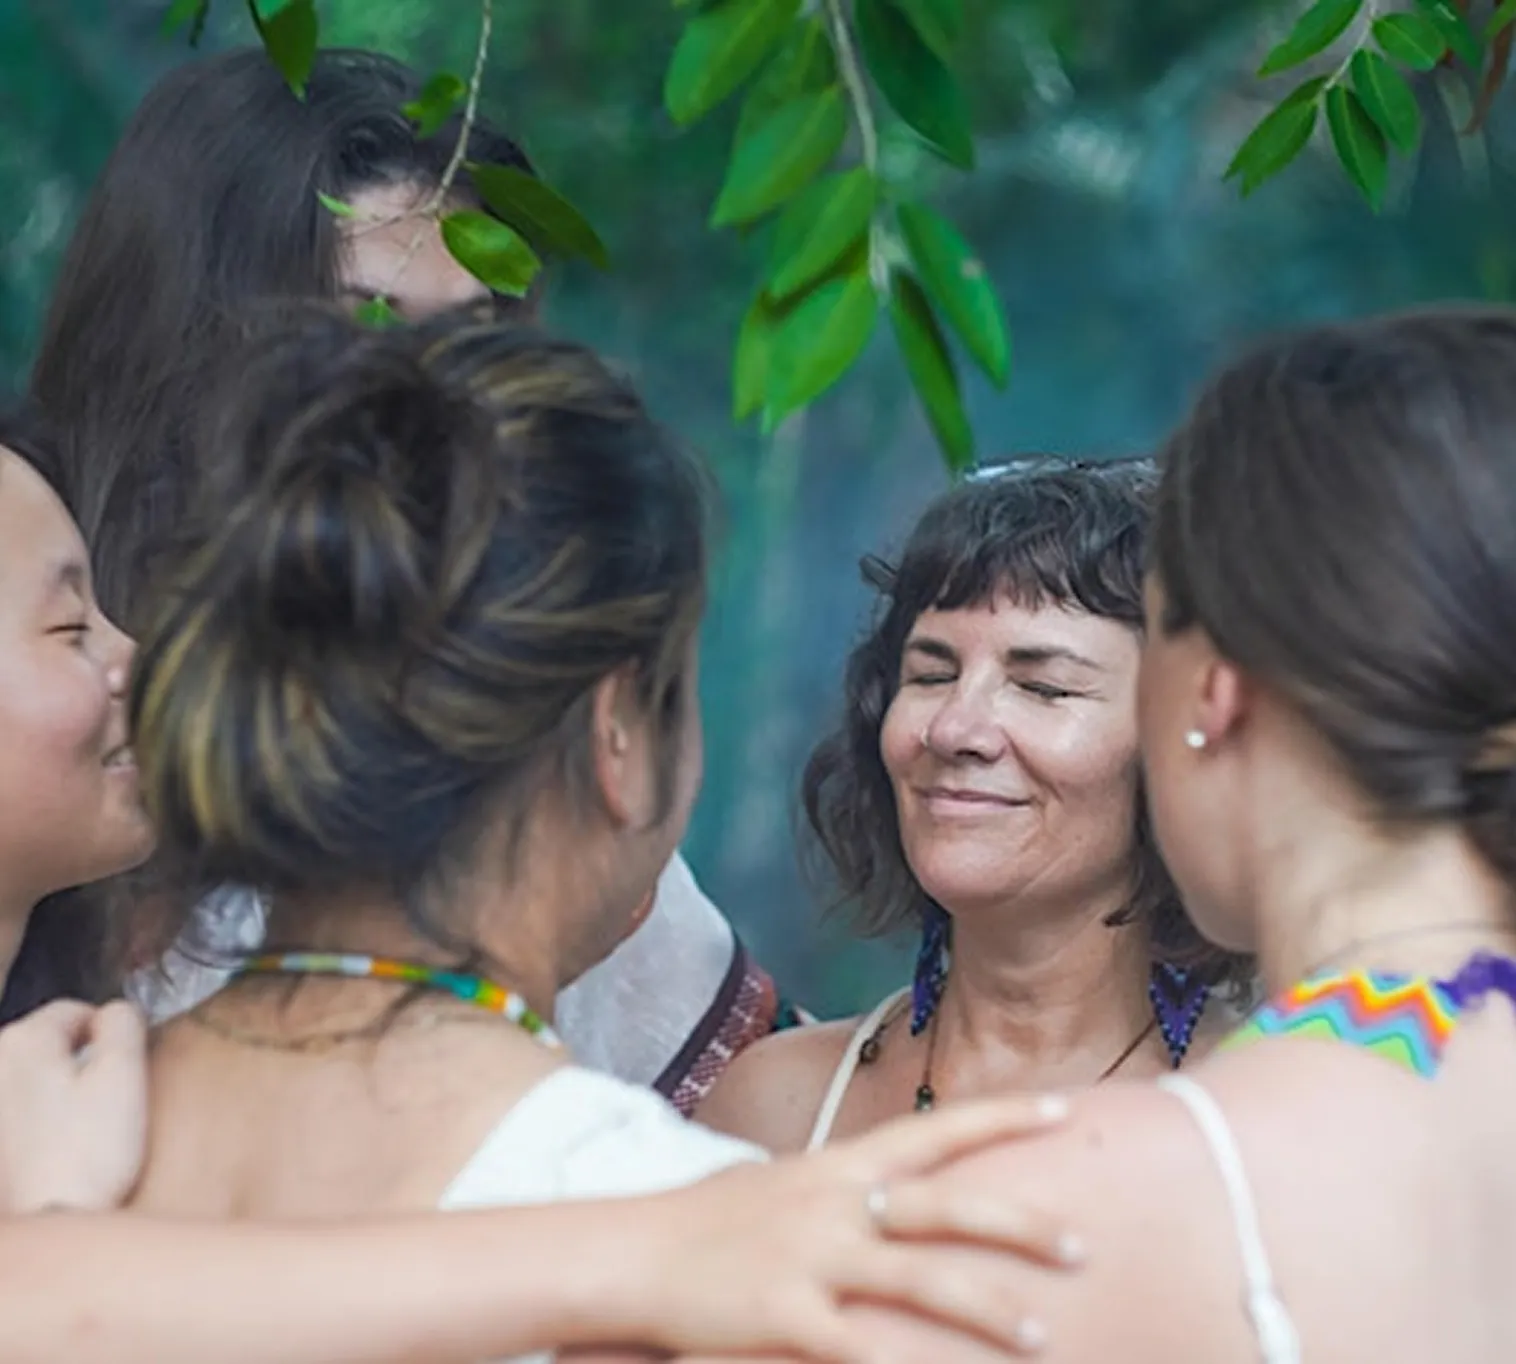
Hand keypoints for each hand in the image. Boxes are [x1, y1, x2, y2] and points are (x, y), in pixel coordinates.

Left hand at [0, 999, 148, 1214]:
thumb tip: (114, 1011)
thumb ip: (124, 1022)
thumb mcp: (124, 1075)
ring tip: (70, 1135)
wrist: (42, 1222)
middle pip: (47, 1043)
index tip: (120, 1076)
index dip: (108, 1038)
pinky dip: (30, 1121)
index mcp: (26, 1038)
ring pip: (29, 1077)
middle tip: (98, 1109)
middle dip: (74, 1065)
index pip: (77, 1010)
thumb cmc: (87, 1153)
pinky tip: (46, 1150)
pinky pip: (15, 1109)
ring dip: (51, 1093)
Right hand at [617, 1095, 1080, 1362]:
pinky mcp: (783, 1315)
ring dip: (987, 1308)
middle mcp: (836, 1204)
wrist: (632, 1252)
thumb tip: (894, 1194)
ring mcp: (811, 1258)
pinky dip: (893, 1363)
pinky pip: (853, 1345)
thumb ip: (846, 1187)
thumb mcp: (787, 1185)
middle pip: (945, 1208)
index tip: (1061, 1108)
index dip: (1000, 1117)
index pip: (936, 1130)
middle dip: (1020, 1227)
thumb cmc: (713, 1221)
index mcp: (841, 1165)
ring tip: (1044, 1335)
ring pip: (919, 1280)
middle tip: (1082, 1247)